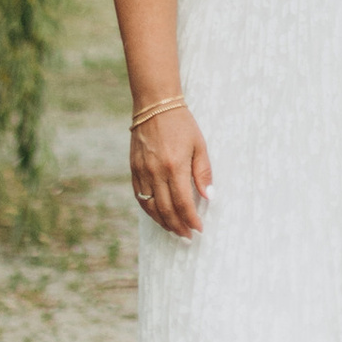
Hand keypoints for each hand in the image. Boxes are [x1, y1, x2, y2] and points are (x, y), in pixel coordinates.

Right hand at [130, 102, 212, 238]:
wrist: (155, 106)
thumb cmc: (181, 124)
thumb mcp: (199, 145)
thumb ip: (203, 173)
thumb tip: (208, 197)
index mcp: (175, 166)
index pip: (183, 203)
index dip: (191, 220)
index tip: (198, 229)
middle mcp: (156, 172)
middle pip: (166, 210)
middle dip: (178, 226)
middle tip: (187, 236)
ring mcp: (142, 172)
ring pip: (151, 207)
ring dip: (163, 222)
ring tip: (174, 230)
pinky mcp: (133, 169)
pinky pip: (140, 196)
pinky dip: (149, 210)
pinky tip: (158, 215)